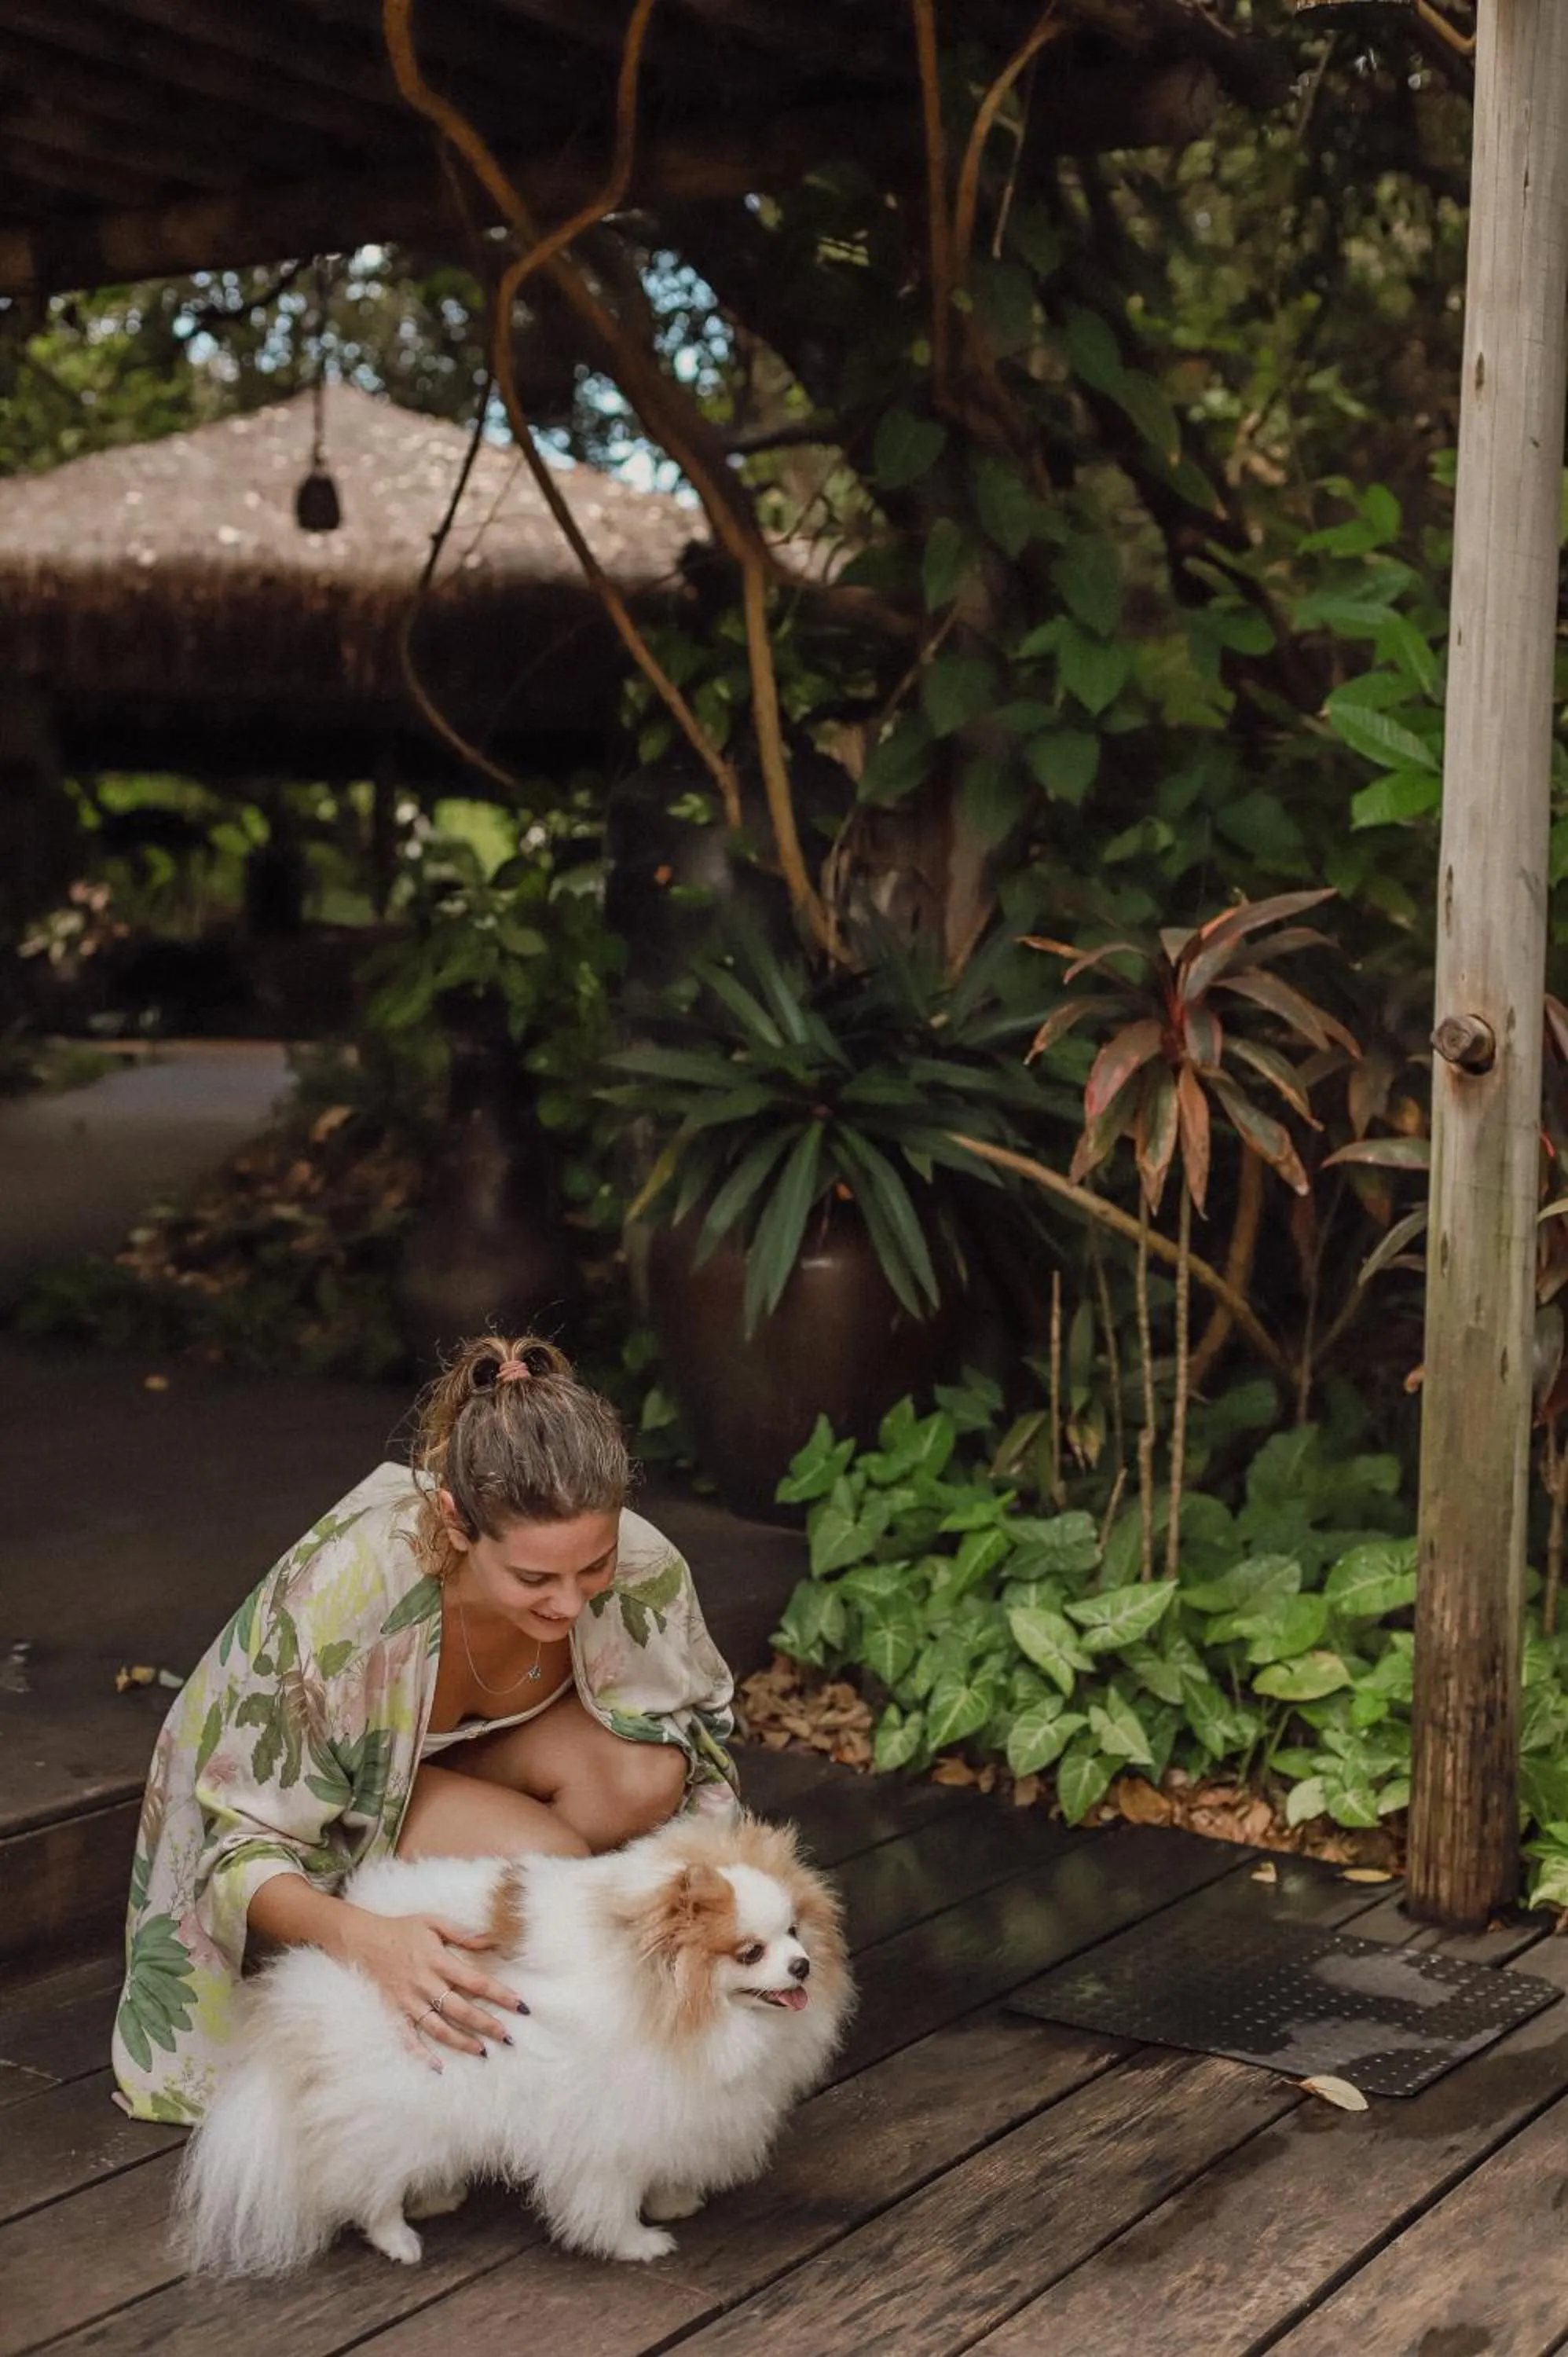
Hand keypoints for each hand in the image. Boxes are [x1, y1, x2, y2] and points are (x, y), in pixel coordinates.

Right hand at [334, 1907, 526, 2064]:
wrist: (361, 1939)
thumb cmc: (402, 1929)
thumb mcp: (433, 1922)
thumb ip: (462, 1933)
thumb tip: (491, 1940)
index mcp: (438, 1960)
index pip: (475, 1981)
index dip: (499, 1994)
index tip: (519, 2005)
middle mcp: (425, 1984)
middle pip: (461, 2009)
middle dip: (486, 2024)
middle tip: (507, 2037)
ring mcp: (408, 2001)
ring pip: (438, 2028)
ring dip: (461, 2041)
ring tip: (482, 2052)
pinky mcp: (393, 2012)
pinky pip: (407, 2037)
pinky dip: (420, 2054)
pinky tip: (437, 2067)